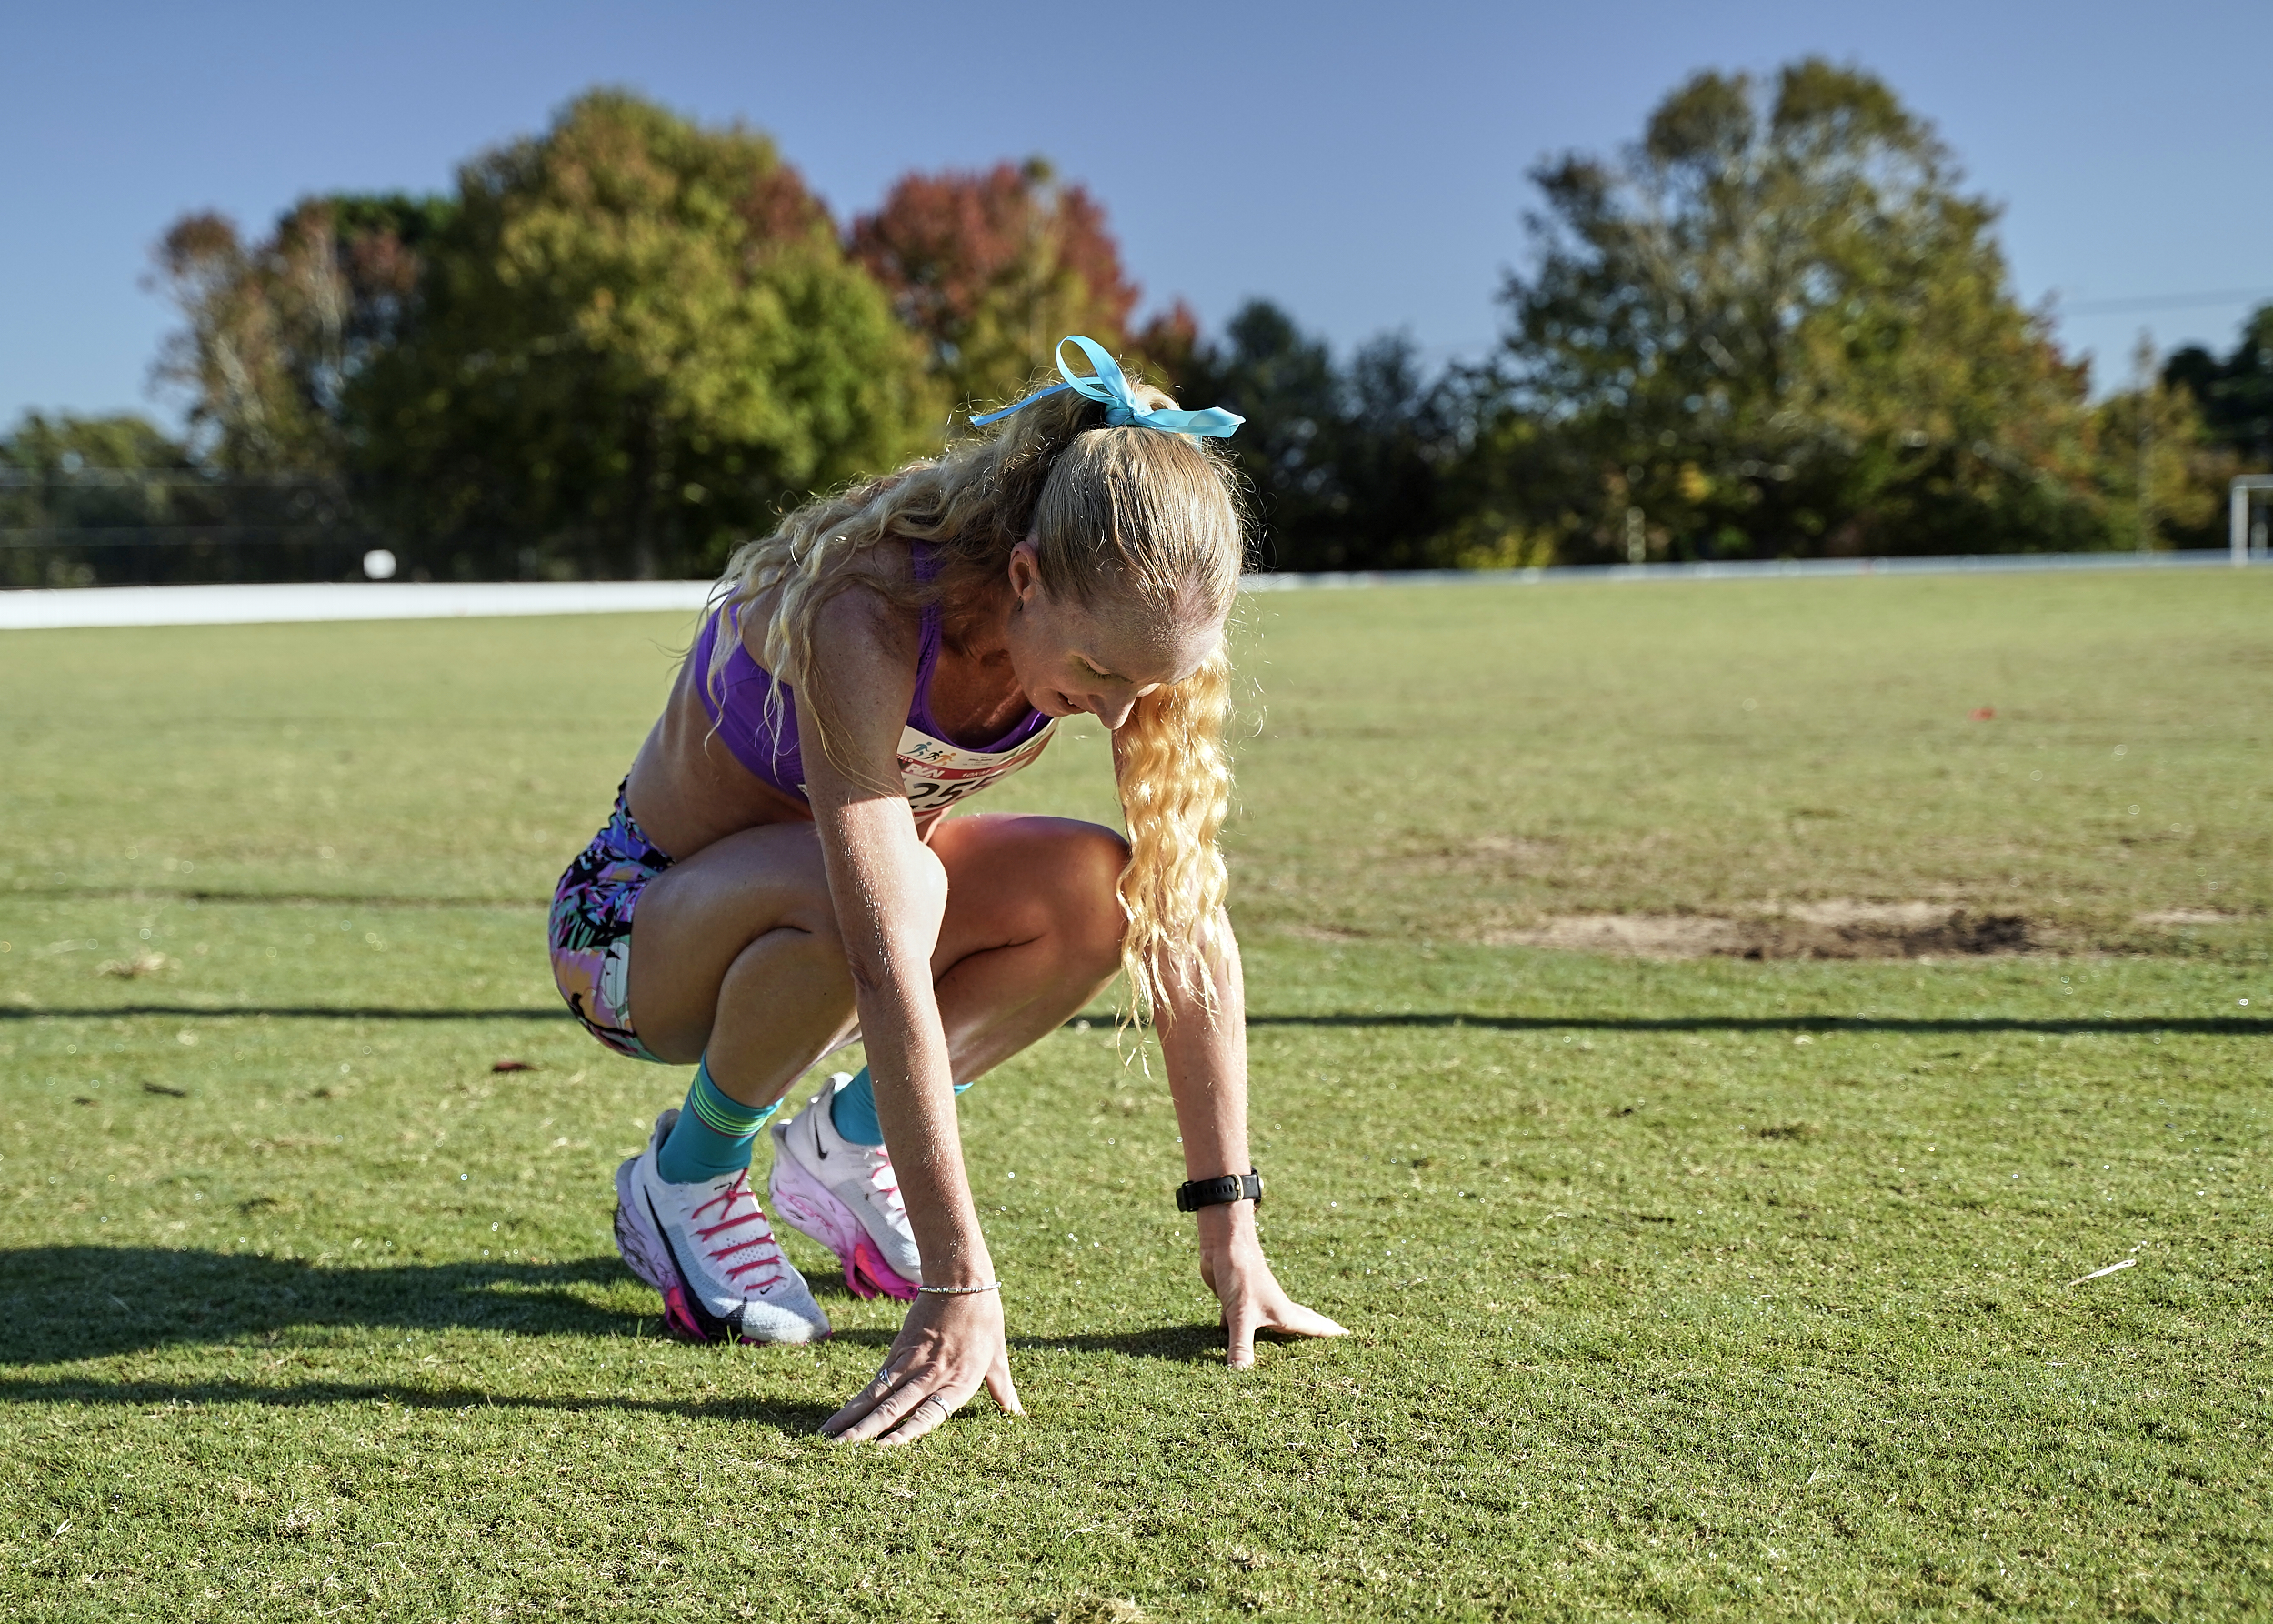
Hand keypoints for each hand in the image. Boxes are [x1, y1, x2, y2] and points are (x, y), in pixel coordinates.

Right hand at [820, 1288, 1021, 1445]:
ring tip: (830, 1440)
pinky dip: (855, 1402)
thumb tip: (1017, 1414)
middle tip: (843, 1452)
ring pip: (878, 1395)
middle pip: (895, 1406)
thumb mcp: (998, 1354)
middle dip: (867, 1431)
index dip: (907, 1432)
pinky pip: (874, 1381)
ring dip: (853, 1418)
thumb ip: (1002, 1389)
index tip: (885, 1451)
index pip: (931, 1412)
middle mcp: (933, 1373)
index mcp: (961, 1380)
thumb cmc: (984, 1315)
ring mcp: (911, 1361)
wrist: (960, 1275)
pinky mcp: (897, 1350)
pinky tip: (838, 1419)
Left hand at [1196, 1203, 1348, 1368]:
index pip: (1312, 1325)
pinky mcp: (1234, 1301)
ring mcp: (1254, 1304)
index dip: (1330, 1332)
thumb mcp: (1241, 1315)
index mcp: (1283, 1312)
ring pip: (1268, 1325)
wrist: (1223, 1243)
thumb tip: (1240, 1374)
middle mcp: (1272, 1308)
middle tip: (1329, 1338)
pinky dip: (1237, 1333)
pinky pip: (1239, 1322)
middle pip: (1297, 1322)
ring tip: (1284, 1345)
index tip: (1348, 1336)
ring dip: (1274, 1336)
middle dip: (1311, 1332)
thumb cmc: (1241, 1274)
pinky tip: (1228, 1341)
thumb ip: (1241, 1345)